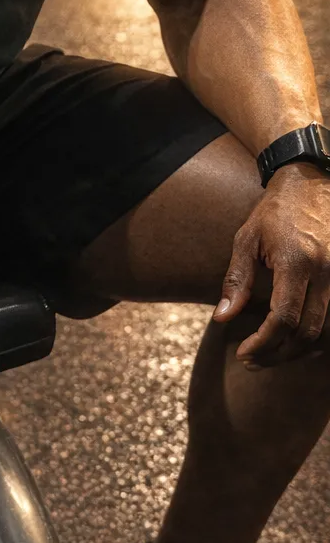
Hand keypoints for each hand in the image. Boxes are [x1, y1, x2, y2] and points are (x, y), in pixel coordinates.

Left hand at [214, 163, 329, 367]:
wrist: (310, 182)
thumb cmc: (274, 211)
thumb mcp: (246, 239)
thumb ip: (236, 280)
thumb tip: (223, 317)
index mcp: (297, 261)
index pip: (284, 318)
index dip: (264, 343)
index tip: (244, 353)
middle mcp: (325, 271)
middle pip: (307, 332)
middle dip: (279, 353)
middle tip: (253, 360)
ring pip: (325, 330)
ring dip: (297, 350)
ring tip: (270, 354)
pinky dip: (315, 336)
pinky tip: (295, 340)